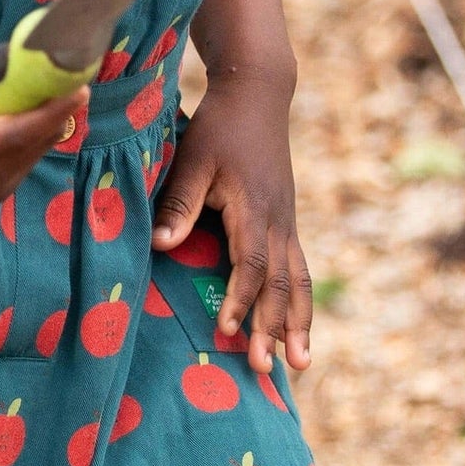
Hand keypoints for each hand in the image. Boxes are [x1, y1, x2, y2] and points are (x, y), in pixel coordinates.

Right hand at [0, 23, 89, 233]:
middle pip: (42, 138)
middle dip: (56, 103)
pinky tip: (16, 111)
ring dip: (42, 120)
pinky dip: (27, 136)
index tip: (82, 76)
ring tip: (42, 83)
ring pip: (35, 151)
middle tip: (62, 66)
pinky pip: (21, 161)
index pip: (32, 128)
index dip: (61, 103)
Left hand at [151, 69, 309, 374]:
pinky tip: (299, 332)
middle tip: (267, 369)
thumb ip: (180, 203)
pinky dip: (301, 304)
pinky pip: (300, 271)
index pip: (252, 262)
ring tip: (301, 365)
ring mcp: (288, 223)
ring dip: (299, 324)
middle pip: (281, 283)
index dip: (241, 298)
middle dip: (275, 328)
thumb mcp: (193, 159)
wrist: (258, 95)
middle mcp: (279, 221)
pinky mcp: (287, 224)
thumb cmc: (218, 128)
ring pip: (299, 281)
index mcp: (254, 208)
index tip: (227, 330)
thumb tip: (163, 244)